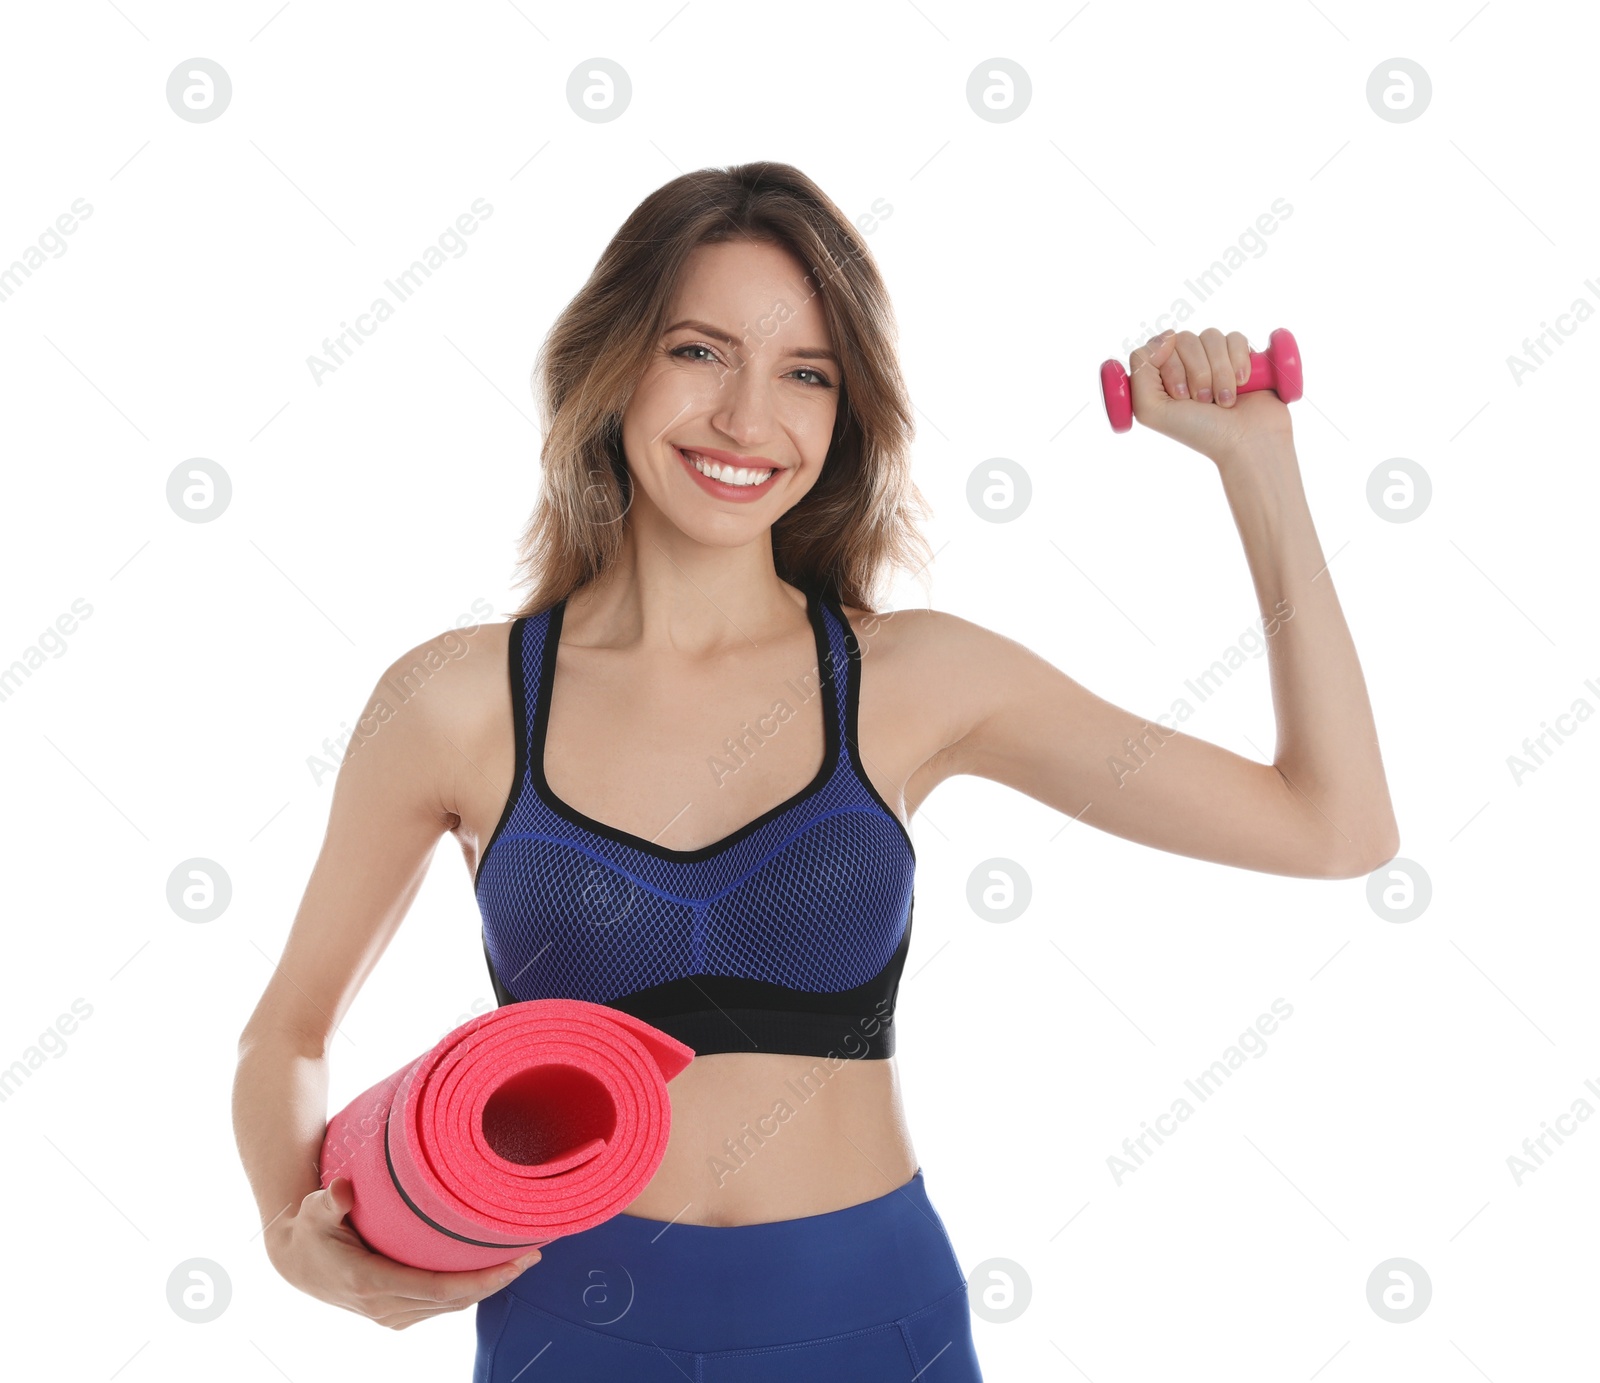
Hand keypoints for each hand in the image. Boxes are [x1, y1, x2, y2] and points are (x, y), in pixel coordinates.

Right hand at [265, 1176, 543, 1330]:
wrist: (295, 1261)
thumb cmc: (312, 1228)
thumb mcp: (316, 1210)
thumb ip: (330, 1201)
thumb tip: (341, 1191)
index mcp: (372, 1282)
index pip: (441, 1289)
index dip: (483, 1280)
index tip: (517, 1263)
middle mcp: (385, 1306)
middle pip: (455, 1300)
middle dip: (497, 1280)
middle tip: (533, 1253)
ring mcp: (391, 1315)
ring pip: (451, 1307)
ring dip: (487, 1287)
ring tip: (521, 1259)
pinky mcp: (396, 1315)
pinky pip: (441, 1307)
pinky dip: (469, 1292)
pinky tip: (491, 1272)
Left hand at [1126, 327, 1291, 463]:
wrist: (1248, 440)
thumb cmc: (1200, 431)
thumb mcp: (1151, 410)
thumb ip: (1139, 372)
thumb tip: (1165, 337)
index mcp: (1160, 377)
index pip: (1156, 347)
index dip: (1171, 369)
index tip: (1182, 397)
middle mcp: (1185, 365)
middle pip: (1184, 339)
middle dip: (1197, 373)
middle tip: (1205, 401)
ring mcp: (1213, 359)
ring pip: (1210, 337)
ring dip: (1219, 372)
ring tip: (1225, 399)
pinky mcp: (1241, 355)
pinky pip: (1235, 338)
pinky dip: (1239, 362)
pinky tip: (1243, 384)